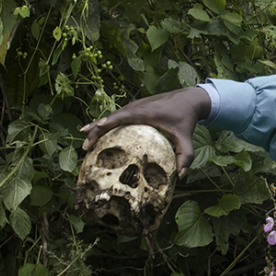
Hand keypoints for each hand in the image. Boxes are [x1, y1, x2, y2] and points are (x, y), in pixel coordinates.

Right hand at [80, 87, 211, 178]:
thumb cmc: (186, 117)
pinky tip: (98, 132)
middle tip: (85, 146)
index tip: (94, 130)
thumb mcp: (186, 137)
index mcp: (146, 112)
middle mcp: (137, 107)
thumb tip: (181, 176)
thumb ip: (185, 155)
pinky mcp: (135, 108)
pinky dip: (106, 124)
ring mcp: (135, 106)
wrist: (190, 98)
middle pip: (112, 117)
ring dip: (98, 127)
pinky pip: (117, 116)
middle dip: (96, 130)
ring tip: (85, 142)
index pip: (122, 117)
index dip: (107, 123)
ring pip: (112, 116)